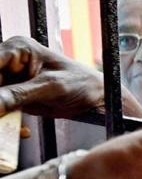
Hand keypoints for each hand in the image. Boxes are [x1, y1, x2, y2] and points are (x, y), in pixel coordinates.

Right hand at [0, 36, 141, 118]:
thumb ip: (19, 95)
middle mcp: (8, 61)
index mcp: (18, 48)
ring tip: (15, 128)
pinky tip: (24, 131)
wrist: (94, 98)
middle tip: (4, 115)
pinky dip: (6, 123)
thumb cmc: (80, 83)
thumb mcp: (50, 87)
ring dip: (1, 116)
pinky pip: (0, 111)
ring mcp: (8, 80)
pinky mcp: (11, 97)